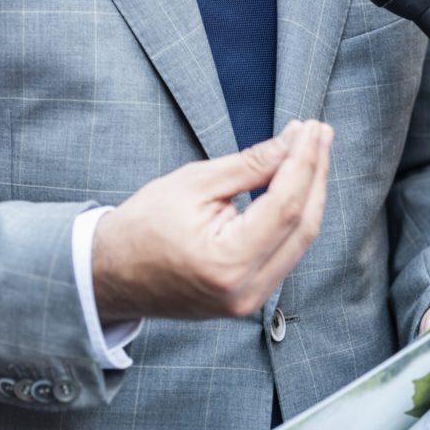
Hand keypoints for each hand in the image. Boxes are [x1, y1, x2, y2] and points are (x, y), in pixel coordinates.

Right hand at [93, 119, 332, 320]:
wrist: (110, 275)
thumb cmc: (143, 225)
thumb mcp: (194, 183)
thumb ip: (250, 165)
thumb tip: (294, 141)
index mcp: (227, 262)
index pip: (285, 205)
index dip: (305, 162)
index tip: (312, 129)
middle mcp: (246, 290)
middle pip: (303, 225)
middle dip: (315, 174)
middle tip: (319, 133)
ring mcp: (251, 300)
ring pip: (301, 240)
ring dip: (311, 193)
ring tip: (313, 151)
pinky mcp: (251, 298)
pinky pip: (287, 252)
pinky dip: (296, 216)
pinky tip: (299, 184)